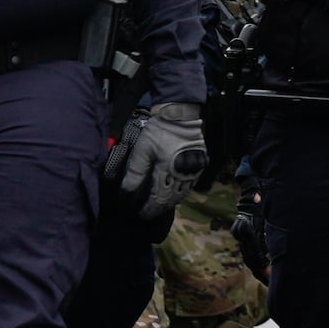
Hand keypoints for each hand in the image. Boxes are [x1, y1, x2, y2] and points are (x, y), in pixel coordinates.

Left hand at [107, 100, 208, 224]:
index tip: (142, 213)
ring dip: (171, 201)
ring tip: (159, 204)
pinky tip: (173, 192)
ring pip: (183, 193)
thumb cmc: (159, 131)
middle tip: (149, 212)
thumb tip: (127, 190)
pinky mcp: (200, 164)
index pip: (159, 198)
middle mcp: (184, 174)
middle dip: (160, 207)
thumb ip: (135, 172)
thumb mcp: (142, 150)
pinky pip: (191, 184)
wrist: (180, 114)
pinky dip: (181, 191)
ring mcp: (194, 170)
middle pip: (172, 198)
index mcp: (169, 171)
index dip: (150, 208)